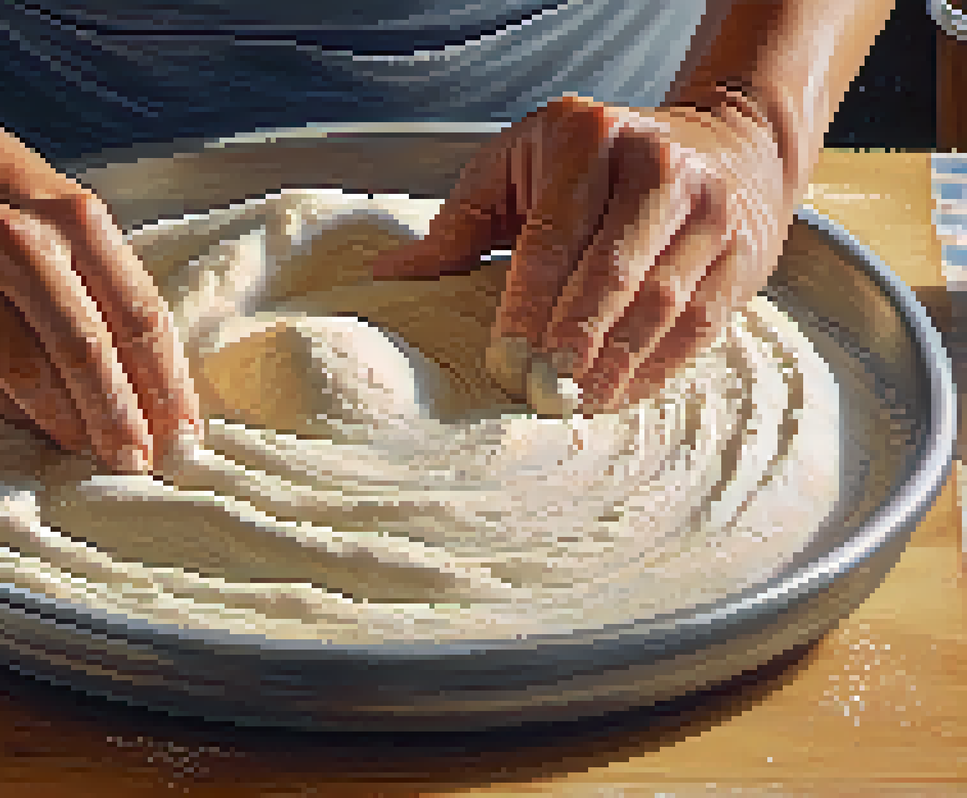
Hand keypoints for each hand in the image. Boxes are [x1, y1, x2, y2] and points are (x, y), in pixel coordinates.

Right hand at [0, 119, 199, 473]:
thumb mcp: (48, 199)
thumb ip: (92, 271)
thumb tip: (140, 373)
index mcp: (68, 213)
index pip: (135, 313)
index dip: (164, 383)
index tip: (179, 432)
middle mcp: (11, 238)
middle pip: (79, 351)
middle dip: (112, 419)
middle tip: (131, 462)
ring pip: (13, 372)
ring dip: (53, 423)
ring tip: (80, 450)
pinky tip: (18, 419)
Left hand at [372, 94, 792, 411]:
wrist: (725, 140)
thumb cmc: (593, 161)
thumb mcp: (517, 165)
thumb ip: (458, 221)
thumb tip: (389, 275)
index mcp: (588, 137)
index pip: (552, 235)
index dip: (527, 304)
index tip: (504, 359)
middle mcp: (656, 165)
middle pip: (610, 272)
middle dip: (572, 340)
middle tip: (541, 391)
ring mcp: (710, 208)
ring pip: (660, 302)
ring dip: (615, 363)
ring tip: (576, 403)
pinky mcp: (744, 252)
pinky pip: (699, 323)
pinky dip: (657, 366)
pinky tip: (619, 393)